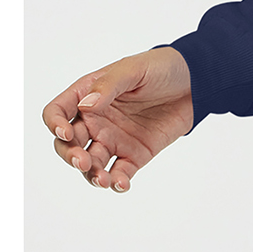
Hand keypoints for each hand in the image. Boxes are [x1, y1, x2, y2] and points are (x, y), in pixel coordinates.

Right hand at [41, 46, 193, 191]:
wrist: (198, 81)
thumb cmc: (163, 67)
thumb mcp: (134, 69)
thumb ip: (109, 86)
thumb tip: (85, 106)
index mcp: (88, 95)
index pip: (57, 112)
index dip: (55, 124)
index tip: (66, 133)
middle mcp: (96, 120)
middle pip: (68, 144)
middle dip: (70, 155)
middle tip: (84, 161)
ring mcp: (114, 139)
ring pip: (91, 164)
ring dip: (91, 174)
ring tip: (103, 179)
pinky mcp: (135, 154)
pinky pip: (119, 173)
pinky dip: (116, 182)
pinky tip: (121, 184)